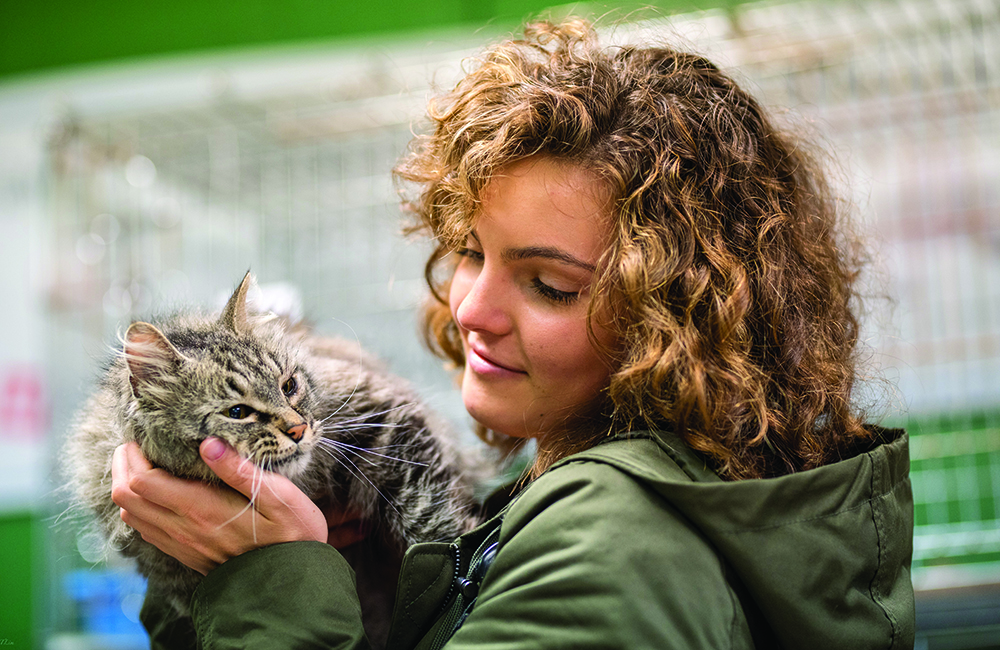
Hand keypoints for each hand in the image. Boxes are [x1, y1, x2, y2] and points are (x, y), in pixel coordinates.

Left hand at [111, 438, 327, 574]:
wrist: (292, 584)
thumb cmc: (292, 534)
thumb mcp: (279, 496)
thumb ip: (240, 470)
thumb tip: (208, 443)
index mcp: (201, 509)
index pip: (142, 482)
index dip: (133, 457)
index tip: (141, 438)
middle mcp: (183, 529)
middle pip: (126, 498)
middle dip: (122, 468)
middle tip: (134, 447)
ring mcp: (182, 545)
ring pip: (131, 516)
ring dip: (128, 489)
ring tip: (142, 466)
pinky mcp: (186, 554)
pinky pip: (147, 531)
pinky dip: (140, 509)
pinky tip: (157, 496)